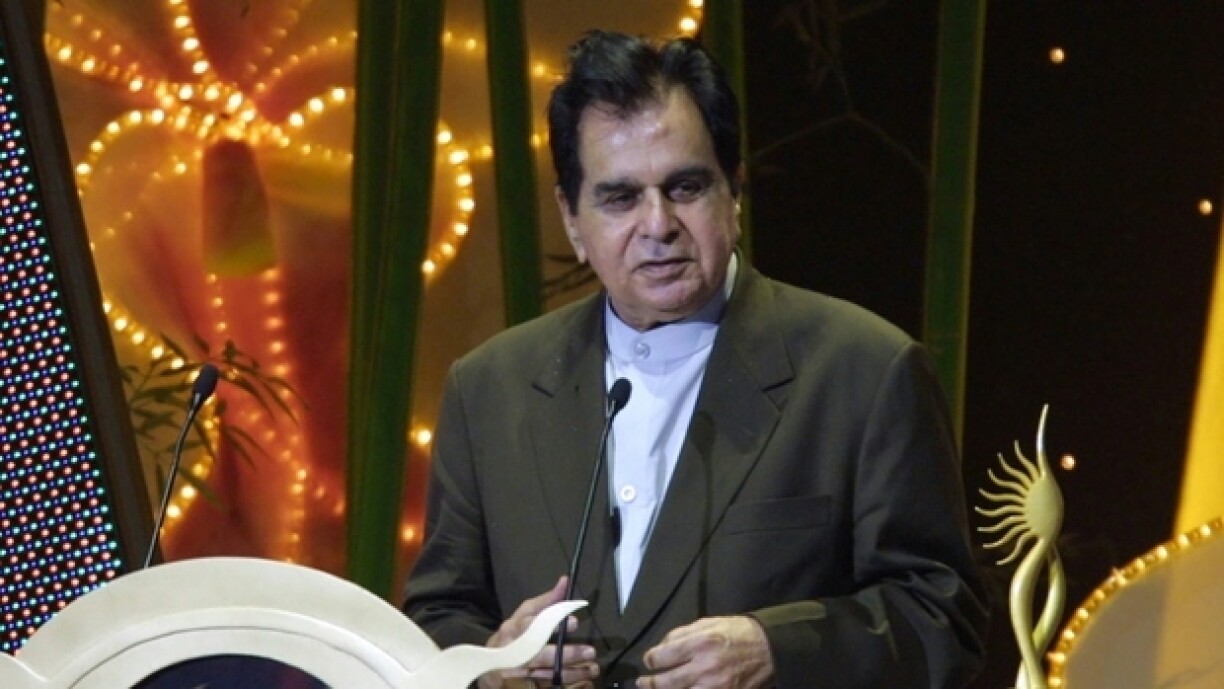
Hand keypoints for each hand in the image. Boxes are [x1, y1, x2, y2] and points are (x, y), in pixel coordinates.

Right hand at [477, 576, 599, 688]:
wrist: (488, 665)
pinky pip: (543, 686)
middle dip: (566, 654)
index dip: (554, 622)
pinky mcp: (518, 686)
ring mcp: (514, 671)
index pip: (532, 624)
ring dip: (570, 673)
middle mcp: (511, 650)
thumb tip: (564, 581)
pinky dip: (562, 685)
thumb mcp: (525, 615)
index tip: (575, 623)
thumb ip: (546, 602)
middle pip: (539, 653)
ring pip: (544, 673)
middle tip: (589, 651)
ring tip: (591, 668)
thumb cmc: (513, 636)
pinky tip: (582, 682)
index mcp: (513, 628)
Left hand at [637, 616, 773, 688]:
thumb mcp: (708, 623)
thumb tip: (661, 647)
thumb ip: (682, 634)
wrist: (769, 649)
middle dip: (649, 683)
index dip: (651, 660)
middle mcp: (705, 667)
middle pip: (667, 682)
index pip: (663, 656)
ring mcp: (715, 686)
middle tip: (643, 682)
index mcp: (700, 643)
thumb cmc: (737, 632)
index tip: (649, 661)